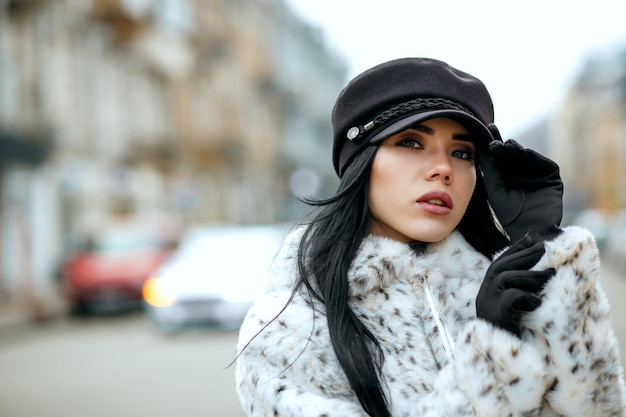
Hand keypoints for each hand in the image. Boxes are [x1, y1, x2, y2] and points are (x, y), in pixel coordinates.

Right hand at [476, 236, 555, 336]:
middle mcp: (484, 293)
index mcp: (486, 290)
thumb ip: (516, 290)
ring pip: (508, 277)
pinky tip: (538, 303)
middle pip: (503, 266)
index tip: (531, 238)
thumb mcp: (510, 308)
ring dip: (532, 275)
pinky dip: (527, 297)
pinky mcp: (496, 313)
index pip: (500, 262)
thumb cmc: (509, 333)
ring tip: (551, 275)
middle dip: (525, 255)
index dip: (515, 249)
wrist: (496, 358)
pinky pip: (513, 296)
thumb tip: (536, 271)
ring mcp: (487, 302)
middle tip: (545, 248)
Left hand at [479, 124, 562, 241]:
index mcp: (507, 176)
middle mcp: (522, 173)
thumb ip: (490, 170)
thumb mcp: (495, 189)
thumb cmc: (508, 214)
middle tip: (495, 137)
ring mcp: (537, 175)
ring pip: (527, 158)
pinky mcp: (552, 178)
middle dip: (504, 146)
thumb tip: (479, 148)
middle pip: (513, 154)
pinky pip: (545, 164)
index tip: (486, 129)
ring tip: (507, 145)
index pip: (500, 156)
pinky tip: (524, 153)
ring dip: (517, 150)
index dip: (494, 144)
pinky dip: (535, 158)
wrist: (528, 230)